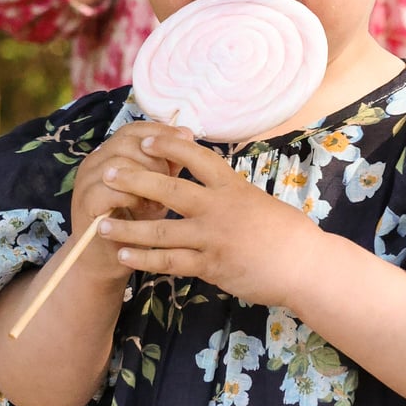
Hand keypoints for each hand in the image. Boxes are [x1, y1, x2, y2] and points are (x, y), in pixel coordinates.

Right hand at [71, 120, 193, 282]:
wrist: (109, 260)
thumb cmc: (137, 225)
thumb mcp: (158, 191)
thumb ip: (168, 164)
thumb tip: (187, 136)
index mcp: (111, 153)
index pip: (134, 129)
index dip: (160, 131)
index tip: (186, 138)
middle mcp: (95, 162)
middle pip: (127, 142)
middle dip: (156, 157)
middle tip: (172, 177)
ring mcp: (87, 181)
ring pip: (120, 164)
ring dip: (146, 179)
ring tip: (159, 200)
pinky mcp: (86, 203)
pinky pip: (112, 190)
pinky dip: (134, 198)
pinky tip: (147, 210)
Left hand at [95, 131, 323, 308]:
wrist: (305, 266)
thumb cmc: (288, 234)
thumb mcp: (259, 202)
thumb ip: (230, 195)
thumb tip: (212, 186)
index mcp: (232, 187)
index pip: (196, 158)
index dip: (168, 147)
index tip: (145, 139)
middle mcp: (219, 209)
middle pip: (169, 191)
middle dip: (134, 181)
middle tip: (109, 173)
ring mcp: (213, 238)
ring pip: (160, 232)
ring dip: (127, 228)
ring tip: (100, 224)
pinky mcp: (211, 266)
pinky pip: (170, 262)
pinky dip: (144, 259)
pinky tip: (123, 256)